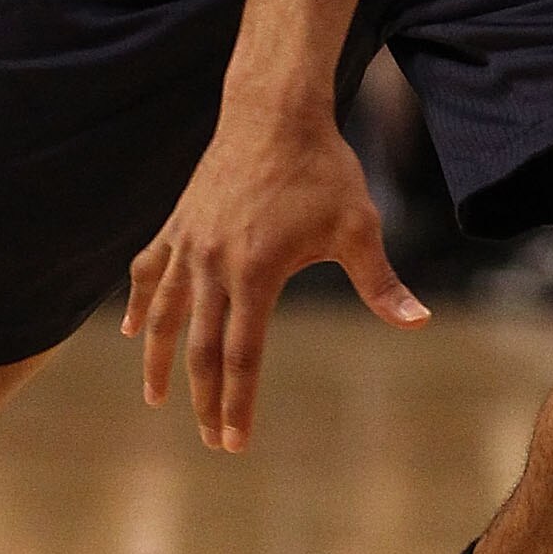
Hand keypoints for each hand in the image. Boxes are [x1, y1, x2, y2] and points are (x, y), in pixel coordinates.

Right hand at [125, 100, 425, 450]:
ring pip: (165, 314)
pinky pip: (149, 270)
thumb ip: (381, 282)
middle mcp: (212, 263)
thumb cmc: (322, 169)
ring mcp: (189, 242)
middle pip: (200, 346)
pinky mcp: (178, 222)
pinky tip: (133, 329)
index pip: (242, 355)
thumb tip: (419, 322)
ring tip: (155, 399)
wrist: (274, 111)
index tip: (233, 442)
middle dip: (204, 399)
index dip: (237, 403)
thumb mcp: (358, 226)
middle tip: (210, 440)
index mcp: (255, 272)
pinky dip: (139, 302)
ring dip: (160, 360)